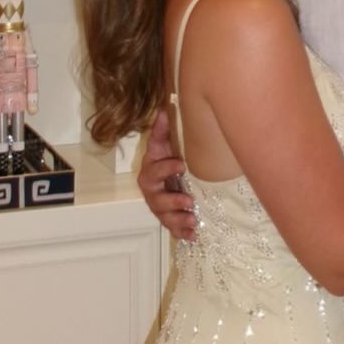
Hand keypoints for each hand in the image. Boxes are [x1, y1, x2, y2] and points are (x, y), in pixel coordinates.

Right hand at [137, 104, 196, 240]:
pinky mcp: (170, 220)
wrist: (169, 179)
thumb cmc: (167, 159)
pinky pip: (174, 230)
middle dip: (172, 202)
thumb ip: (162, 130)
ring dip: (178, 220)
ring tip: (193, 220)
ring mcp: (160, 208)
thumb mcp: (164, 146)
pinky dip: (183, 234)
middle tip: (189, 202)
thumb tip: (164, 107)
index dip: (165, 169)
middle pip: (157, 200)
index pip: (154, 171)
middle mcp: (152, 192)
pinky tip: (193, 236)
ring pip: (165, 217)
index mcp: (150, 173)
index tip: (181, 165)